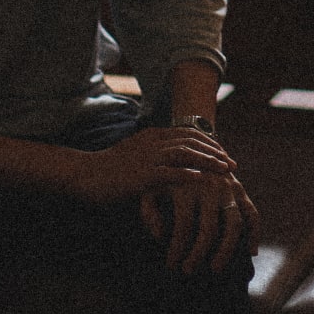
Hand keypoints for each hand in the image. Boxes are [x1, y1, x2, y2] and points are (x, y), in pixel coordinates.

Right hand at [66, 125, 236, 202]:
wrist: (82, 175)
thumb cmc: (109, 170)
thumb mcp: (136, 156)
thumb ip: (155, 156)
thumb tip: (174, 163)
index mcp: (152, 135)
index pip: (188, 133)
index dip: (209, 143)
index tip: (224, 153)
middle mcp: (152, 142)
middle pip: (191, 141)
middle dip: (214, 152)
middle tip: (232, 164)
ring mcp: (146, 157)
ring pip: (184, 154)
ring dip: (207, 161)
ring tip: (224, 170)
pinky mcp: (139, 176)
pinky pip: (167, 173)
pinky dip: (186, 175)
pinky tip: (201, 180)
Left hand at [143, 171, 260, 273]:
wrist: (187, 149)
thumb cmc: (164, 177)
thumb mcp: (149, 187)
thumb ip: (148, 211)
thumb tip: (160, 236)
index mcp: (186, 186)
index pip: (184, 226)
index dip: (177, 249)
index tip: (171, 266)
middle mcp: (210, 187)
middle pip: (209, 229)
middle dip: (198, 255)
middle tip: (188, 271)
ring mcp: (228, 188)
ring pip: (234, 224)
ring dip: (226, 250)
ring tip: (216, 269)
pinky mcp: (240, 189)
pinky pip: (252, 213)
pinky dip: (254, 233)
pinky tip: (250, 252)